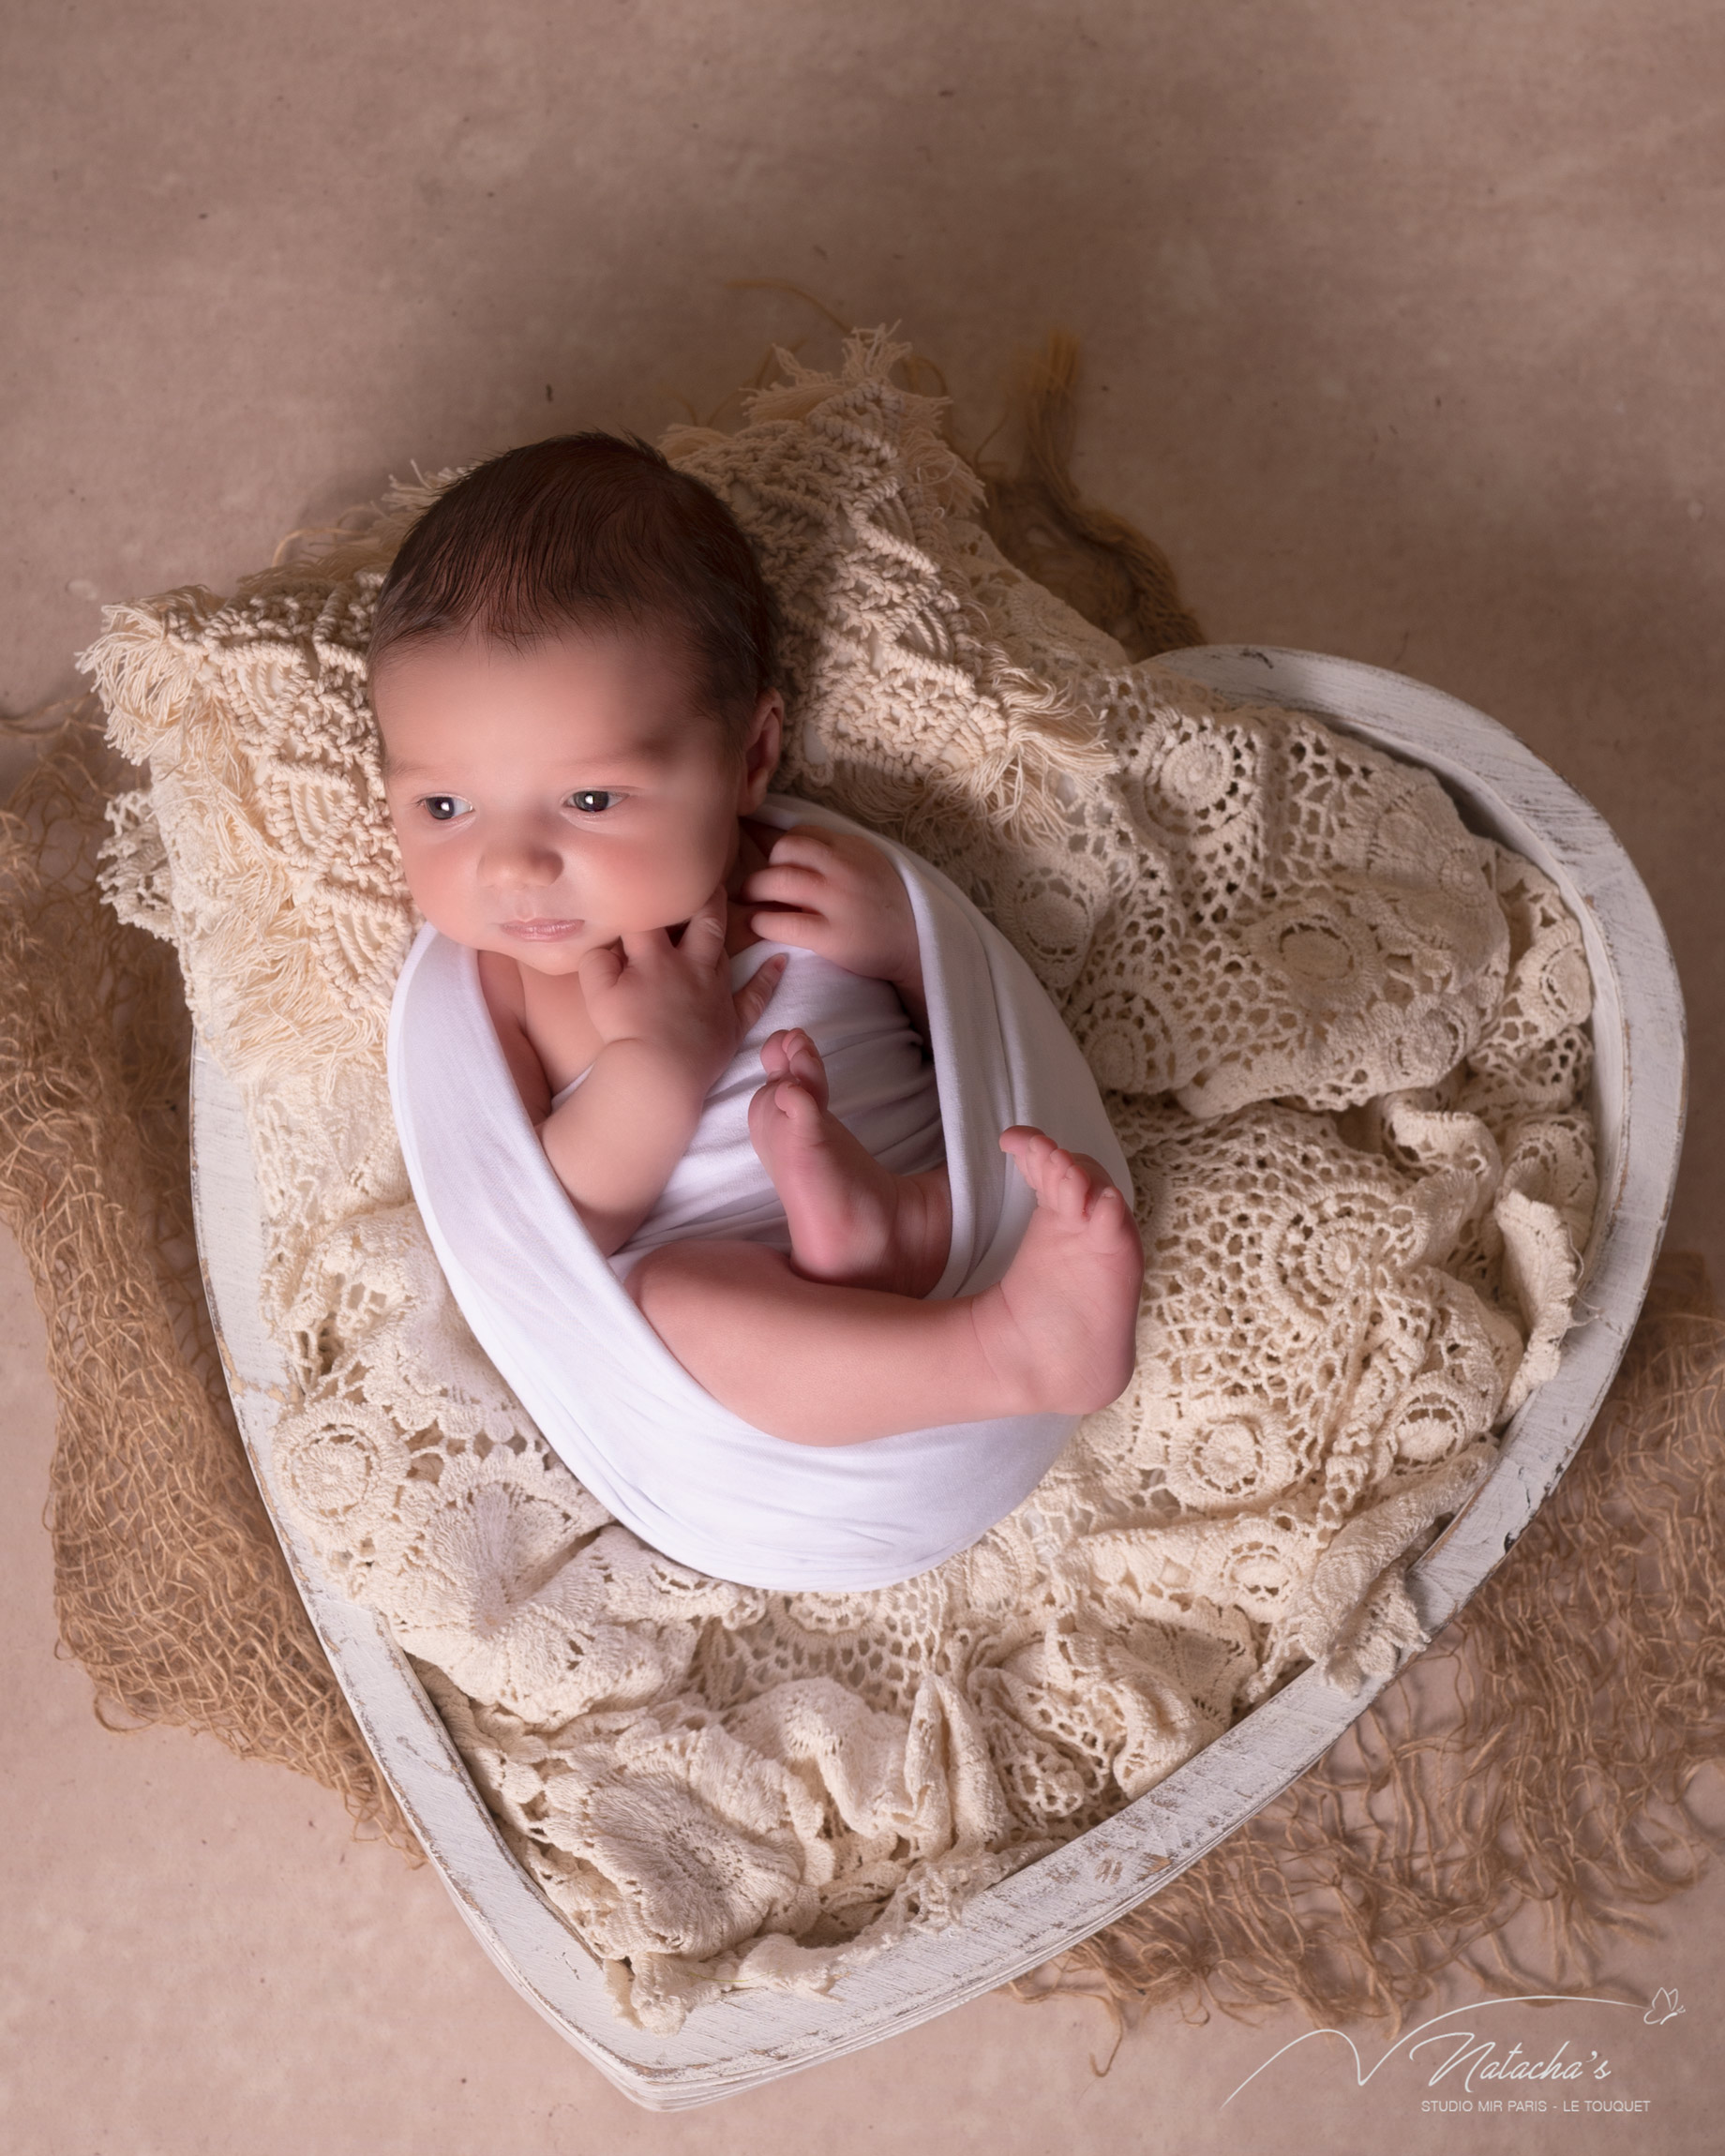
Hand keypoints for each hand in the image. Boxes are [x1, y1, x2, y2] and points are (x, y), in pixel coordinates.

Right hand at [577, 883, 785, 1098]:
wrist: (656, 1072)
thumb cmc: (624, 1031)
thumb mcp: (595, 990)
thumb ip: (597, 959)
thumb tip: (606, 943)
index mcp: (656, 956)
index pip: (653, 915)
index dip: (653, 896)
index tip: (656, 882)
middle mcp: (691, 966)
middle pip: (704, 921)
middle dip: (706, 897)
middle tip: (708, 880)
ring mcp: (715, 992)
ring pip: (726, 952)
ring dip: (730, 931)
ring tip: (735, 912)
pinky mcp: (731, 1020)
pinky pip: (755, 996)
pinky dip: (768, 978)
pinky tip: (781, 961)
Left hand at [742, 826, 920, 989]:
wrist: (914, 947)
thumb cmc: (883, 907)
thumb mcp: (866, 866)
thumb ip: (832, 855)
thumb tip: (775, 837)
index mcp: (853, 848)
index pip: (801, 833)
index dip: (780, 850)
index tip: (776, 868)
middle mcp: (846, 868)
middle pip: (784, 849)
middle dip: (763, 866)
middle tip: (756, 886)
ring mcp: (840, 901)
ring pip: (778, 880)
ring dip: (753, 890)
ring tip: (750, 902)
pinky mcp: (833, 937)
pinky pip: (784, 923)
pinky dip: (762, 922)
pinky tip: (760, 925)